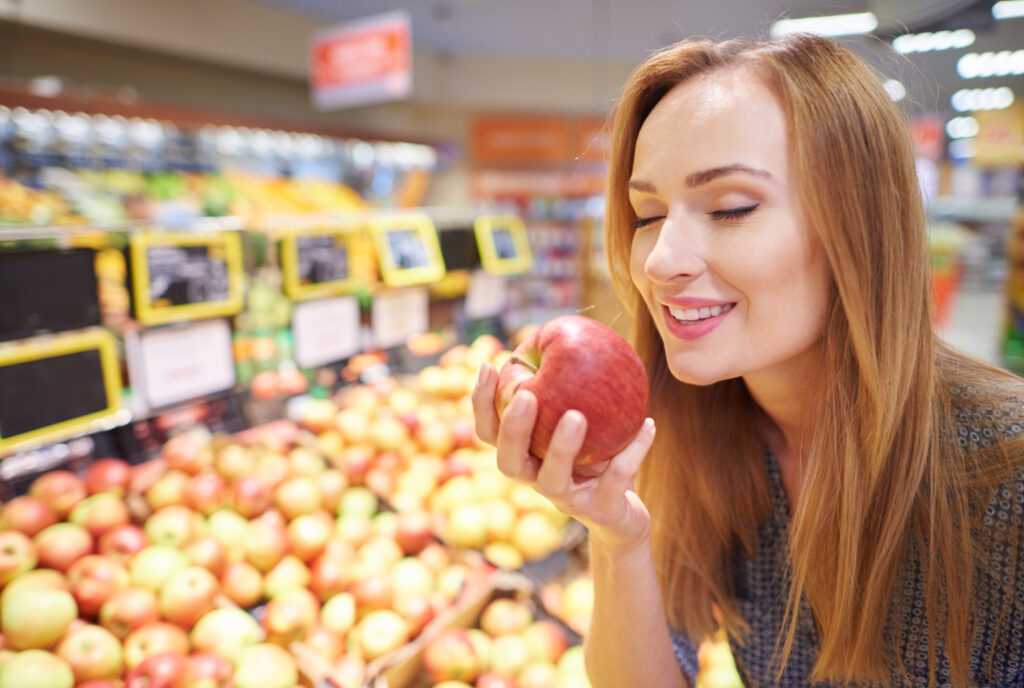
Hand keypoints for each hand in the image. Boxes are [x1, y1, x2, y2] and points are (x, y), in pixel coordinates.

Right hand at [472, 363, 656, 551]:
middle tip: (527, 395)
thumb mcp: (582, 419)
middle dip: (513, 429)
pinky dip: (633, 452)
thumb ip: (568, 386)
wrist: (622, 516)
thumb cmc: (597, 455)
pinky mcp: (601, 511)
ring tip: (576, 415)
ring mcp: (567, 499)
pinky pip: (616, 480)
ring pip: (552, 479)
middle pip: (509, 461)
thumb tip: (563, 331)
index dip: (481, 403)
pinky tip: (648, 424)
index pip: (489, 432)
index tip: (489, 366)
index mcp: (525, 456)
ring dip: (561, 447)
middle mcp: (536, 479)